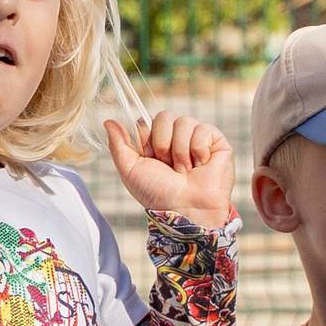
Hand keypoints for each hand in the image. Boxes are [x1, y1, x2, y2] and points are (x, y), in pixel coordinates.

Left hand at [106, 113, 234, 228]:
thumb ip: (119, 145)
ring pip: (184, 121)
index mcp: (155, 143)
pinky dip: (199, 149)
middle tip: (168, 165)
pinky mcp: (216, 142)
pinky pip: (204, 129)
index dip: (146, 137)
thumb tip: (108, 121)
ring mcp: (196, 138)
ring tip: (185, 170)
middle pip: (164, 116)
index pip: (147, 120)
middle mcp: (176, 138)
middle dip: (163, 142)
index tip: (150, 158)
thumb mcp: (131, 170)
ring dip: (180, 150)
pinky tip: (200, 165)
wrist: (185, 209)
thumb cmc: (158, 194)